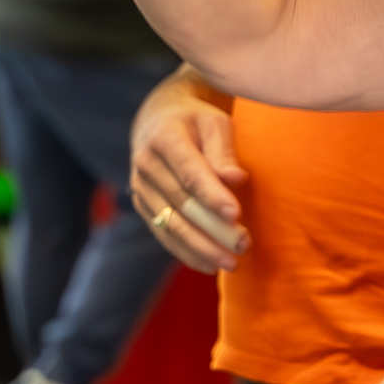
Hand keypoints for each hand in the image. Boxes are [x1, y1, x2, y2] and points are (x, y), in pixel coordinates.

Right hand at [131, 88, 251, 274]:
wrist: (158, 119)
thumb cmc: (196, 120)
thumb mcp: (214, 122)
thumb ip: (223, 150)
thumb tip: (234, 178)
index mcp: (164, 137)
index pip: (189, 172)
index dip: (211, 195)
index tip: (235, 215)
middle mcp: (146, 163)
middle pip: (181, 203)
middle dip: (213, 228)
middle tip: (243, 245)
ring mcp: (140, 187)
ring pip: (170, 224)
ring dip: (201, 247)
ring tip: (231, 262)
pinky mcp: (143, 205)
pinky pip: (163, 234)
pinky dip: (186, 252)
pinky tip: (209, 264)